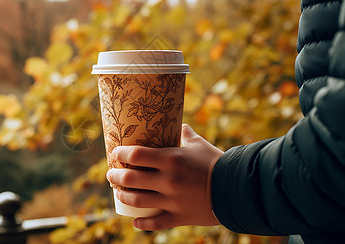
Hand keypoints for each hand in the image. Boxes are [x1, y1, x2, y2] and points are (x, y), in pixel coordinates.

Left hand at [106, 124, 223, 230]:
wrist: (237, 189)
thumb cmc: (216, 162)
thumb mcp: (199, 145)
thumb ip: (186, 134)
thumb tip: (180, 125)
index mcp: (171, 159)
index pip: (136, 155)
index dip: (121, 154)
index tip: (115, 153)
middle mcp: (168, 180)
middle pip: (131, 179)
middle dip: (115, 177)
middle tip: (111, 175)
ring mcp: (173, 201)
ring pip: (138, 201)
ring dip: (123, 197)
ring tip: (118, 193)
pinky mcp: (179, 216)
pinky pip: (156, 223)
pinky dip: (143, 223)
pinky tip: (135, 221)